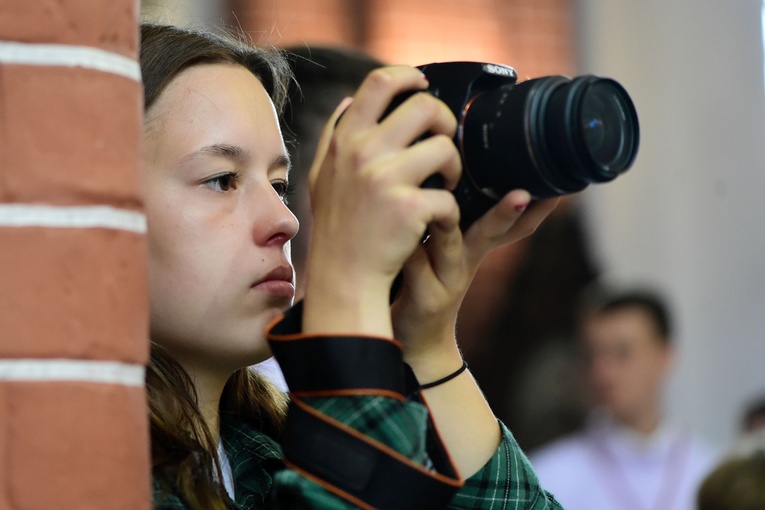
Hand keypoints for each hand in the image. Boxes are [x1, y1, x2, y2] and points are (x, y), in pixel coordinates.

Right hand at [301, 66, 462, 336]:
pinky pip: (449, 195)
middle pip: (424, 107)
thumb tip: (350, 99)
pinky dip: (449, 212)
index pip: (379, 83)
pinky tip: (436, 224)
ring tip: (443, 187)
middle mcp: (362, 153)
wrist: (344, 278)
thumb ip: (334, 136)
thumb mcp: (323, 177)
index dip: (409, 77)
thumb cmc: (338, 228)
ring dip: (453, 169)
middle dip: (444, 124)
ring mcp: (385, 179)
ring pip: (446, 149)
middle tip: (443, 147)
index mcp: (345, 140)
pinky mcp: (409, 208)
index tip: (424, 85)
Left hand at [391, 190, 559, 376]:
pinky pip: (414, 263)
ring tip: (449, 206)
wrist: (418, 345)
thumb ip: (449, 221)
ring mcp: (447, 282)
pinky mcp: (425, 298)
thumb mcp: (444, 252)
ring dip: (452, 225)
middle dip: (507, 213)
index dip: (534, 208)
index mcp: (473, 248)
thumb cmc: (424, 286)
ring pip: (451, 246)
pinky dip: (410, 246)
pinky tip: (401, 222)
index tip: (557, 186)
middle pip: (491, 233)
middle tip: (523, 194)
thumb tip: (449, 179)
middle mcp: (465, 263)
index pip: (511, 225)